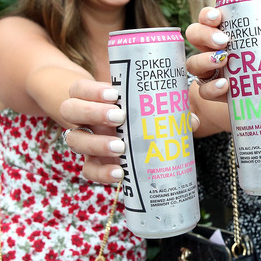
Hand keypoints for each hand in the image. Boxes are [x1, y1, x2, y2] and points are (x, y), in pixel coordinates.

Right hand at [59, 79, 199, 182]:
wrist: (125, 137)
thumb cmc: (137, 115)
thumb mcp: (148, 108)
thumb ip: (168, 109)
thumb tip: (191, 120)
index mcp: (94, 98)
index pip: (79, 88)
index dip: (91, 90)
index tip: (113, 94)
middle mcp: (84, 118)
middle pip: (70, 109)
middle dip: (92, 112)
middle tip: (119, 116)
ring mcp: (85, 141)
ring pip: (74, 140)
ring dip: (96, 143)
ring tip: (121, 147)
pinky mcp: (92, 163)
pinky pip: (88, 170)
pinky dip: (102, 172)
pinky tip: (120, 173)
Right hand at [184, 2, 260, 102]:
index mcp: (222, 30)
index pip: (207, 17)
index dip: (207, 15)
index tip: (217, 16)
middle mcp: (209, 48)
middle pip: (194, 34)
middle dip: (204, 34)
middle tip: (224, 40)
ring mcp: (208, 70)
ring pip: (193, 62)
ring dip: (204, 60)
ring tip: (223, 60)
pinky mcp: (212, 91)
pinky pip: (203, 90)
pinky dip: (212, 88)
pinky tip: (226, 85)